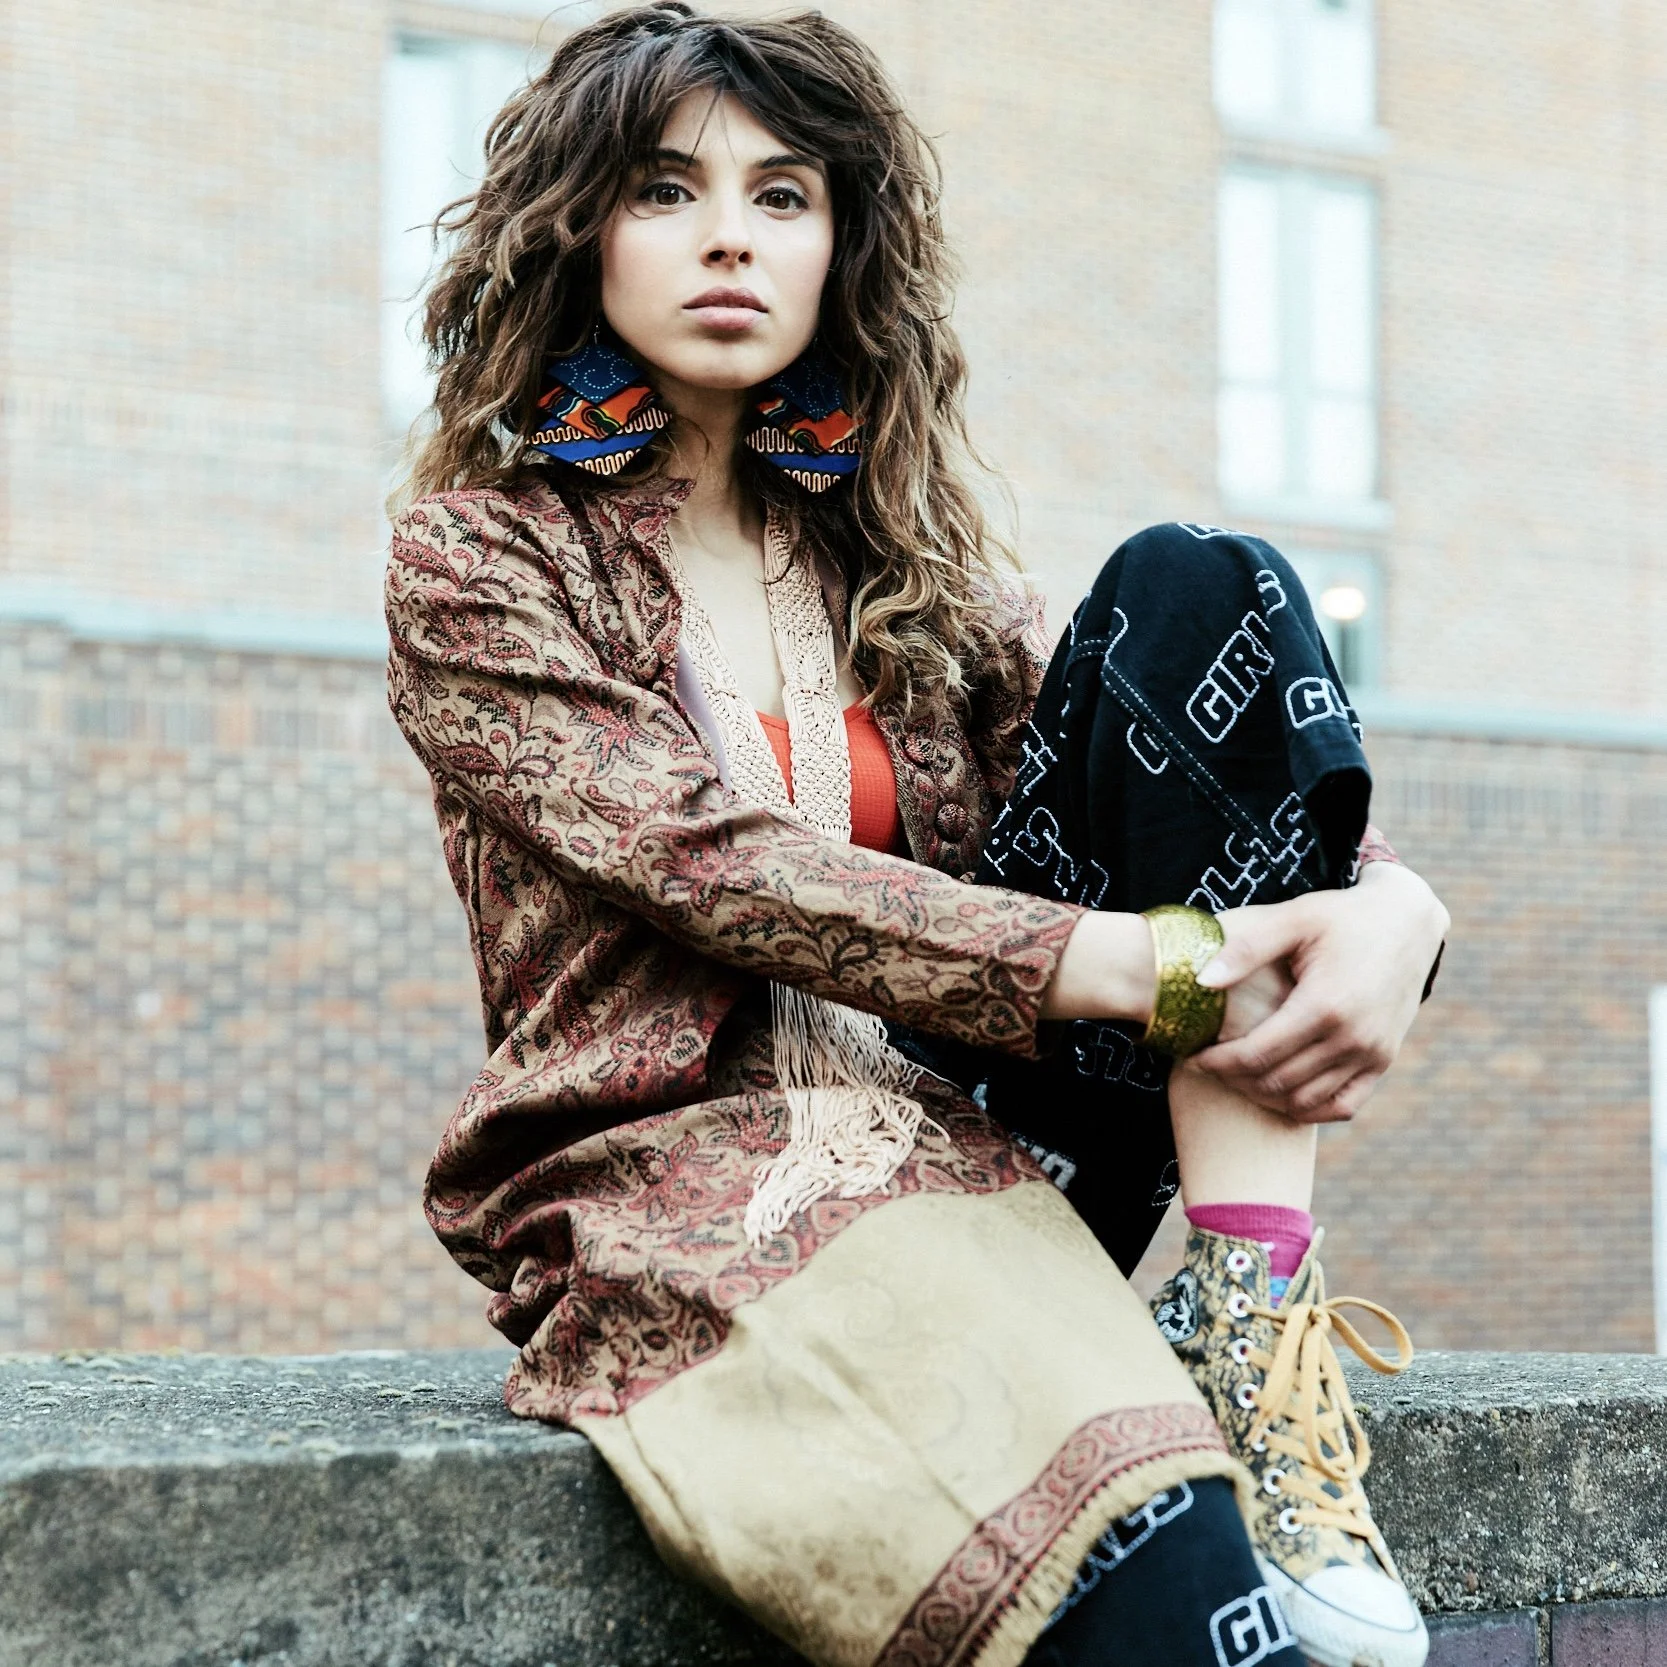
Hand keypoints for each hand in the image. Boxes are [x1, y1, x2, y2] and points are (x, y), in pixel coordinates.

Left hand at [1189, 861, 1448, 1122]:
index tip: (1191, 1057)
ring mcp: (1372, 1054)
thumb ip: (1246, 948)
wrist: (1408, 921)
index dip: (1217, 1062)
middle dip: (1232, 1080)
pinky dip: (1308, 1109)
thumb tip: (1201, 981)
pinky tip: (1279, 1092)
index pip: (1257, 1054)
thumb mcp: (1294, 918)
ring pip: (1305, 1101)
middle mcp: (1352, 1038)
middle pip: (1276, 1082)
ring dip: (1264, 1096)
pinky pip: (1343, 1105)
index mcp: (1325, 1004)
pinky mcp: (1384, 1060)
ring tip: (1235, 1077)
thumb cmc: (1343, 916)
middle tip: (1206, 1067)